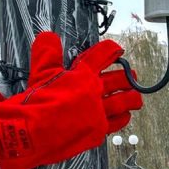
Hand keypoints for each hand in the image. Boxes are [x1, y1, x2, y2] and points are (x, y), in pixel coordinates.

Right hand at [0, 32, 142, 168]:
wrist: (34, 131)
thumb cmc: (38, 102)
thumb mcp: (40, 71)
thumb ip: (47, 52)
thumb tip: (49, 37)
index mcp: (83, 74)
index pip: (103, 55)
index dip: (112, 49)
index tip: (117, 49)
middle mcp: (95, 92)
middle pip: (121, 79)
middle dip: (128, 76)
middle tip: (130, 74)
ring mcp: (99, 112)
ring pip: (126, 102)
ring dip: (132, 97)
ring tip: (135, 96)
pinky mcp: (98, 131)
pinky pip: (118, 123)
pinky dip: (122, 117)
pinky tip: (123, 116)